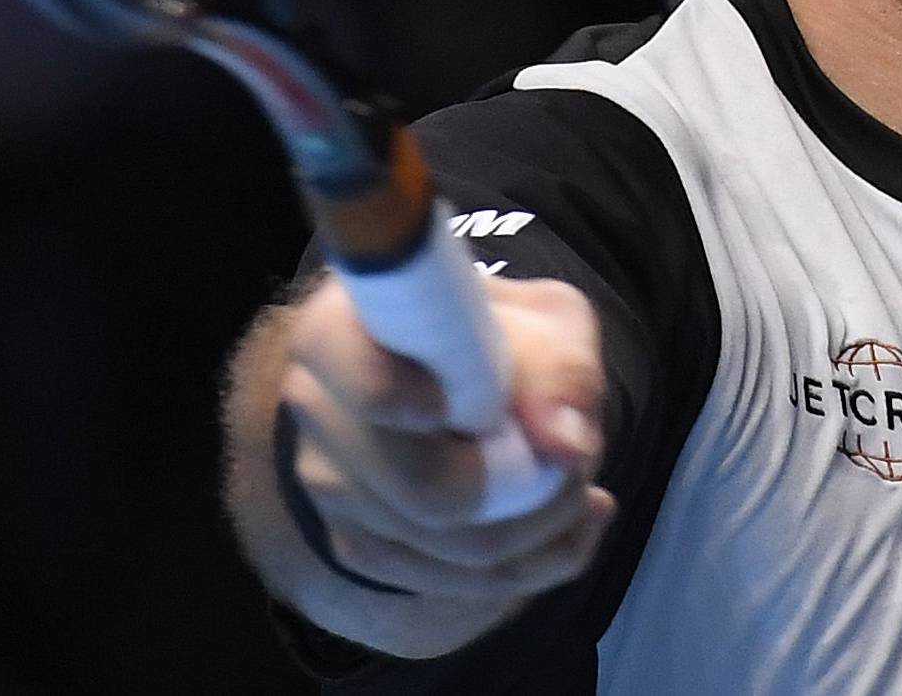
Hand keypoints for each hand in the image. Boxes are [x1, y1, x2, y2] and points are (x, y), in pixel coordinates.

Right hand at [278, 272, 616, 605]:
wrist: (476, 369)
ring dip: (539, 529)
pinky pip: (449, 582)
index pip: (349, 374)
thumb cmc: (508, 334)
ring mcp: (332, 487)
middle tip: (579, 461)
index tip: (454, 405)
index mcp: (342, 330)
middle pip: (423, 490)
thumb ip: (562, 368)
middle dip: (529, 490)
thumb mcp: (550, 321)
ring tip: (582, 482)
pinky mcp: (360, 543)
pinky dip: (530, 564)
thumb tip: (564, 448)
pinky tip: (575, 526)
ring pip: (447, 548)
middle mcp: (319, 410)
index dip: (393, 395)